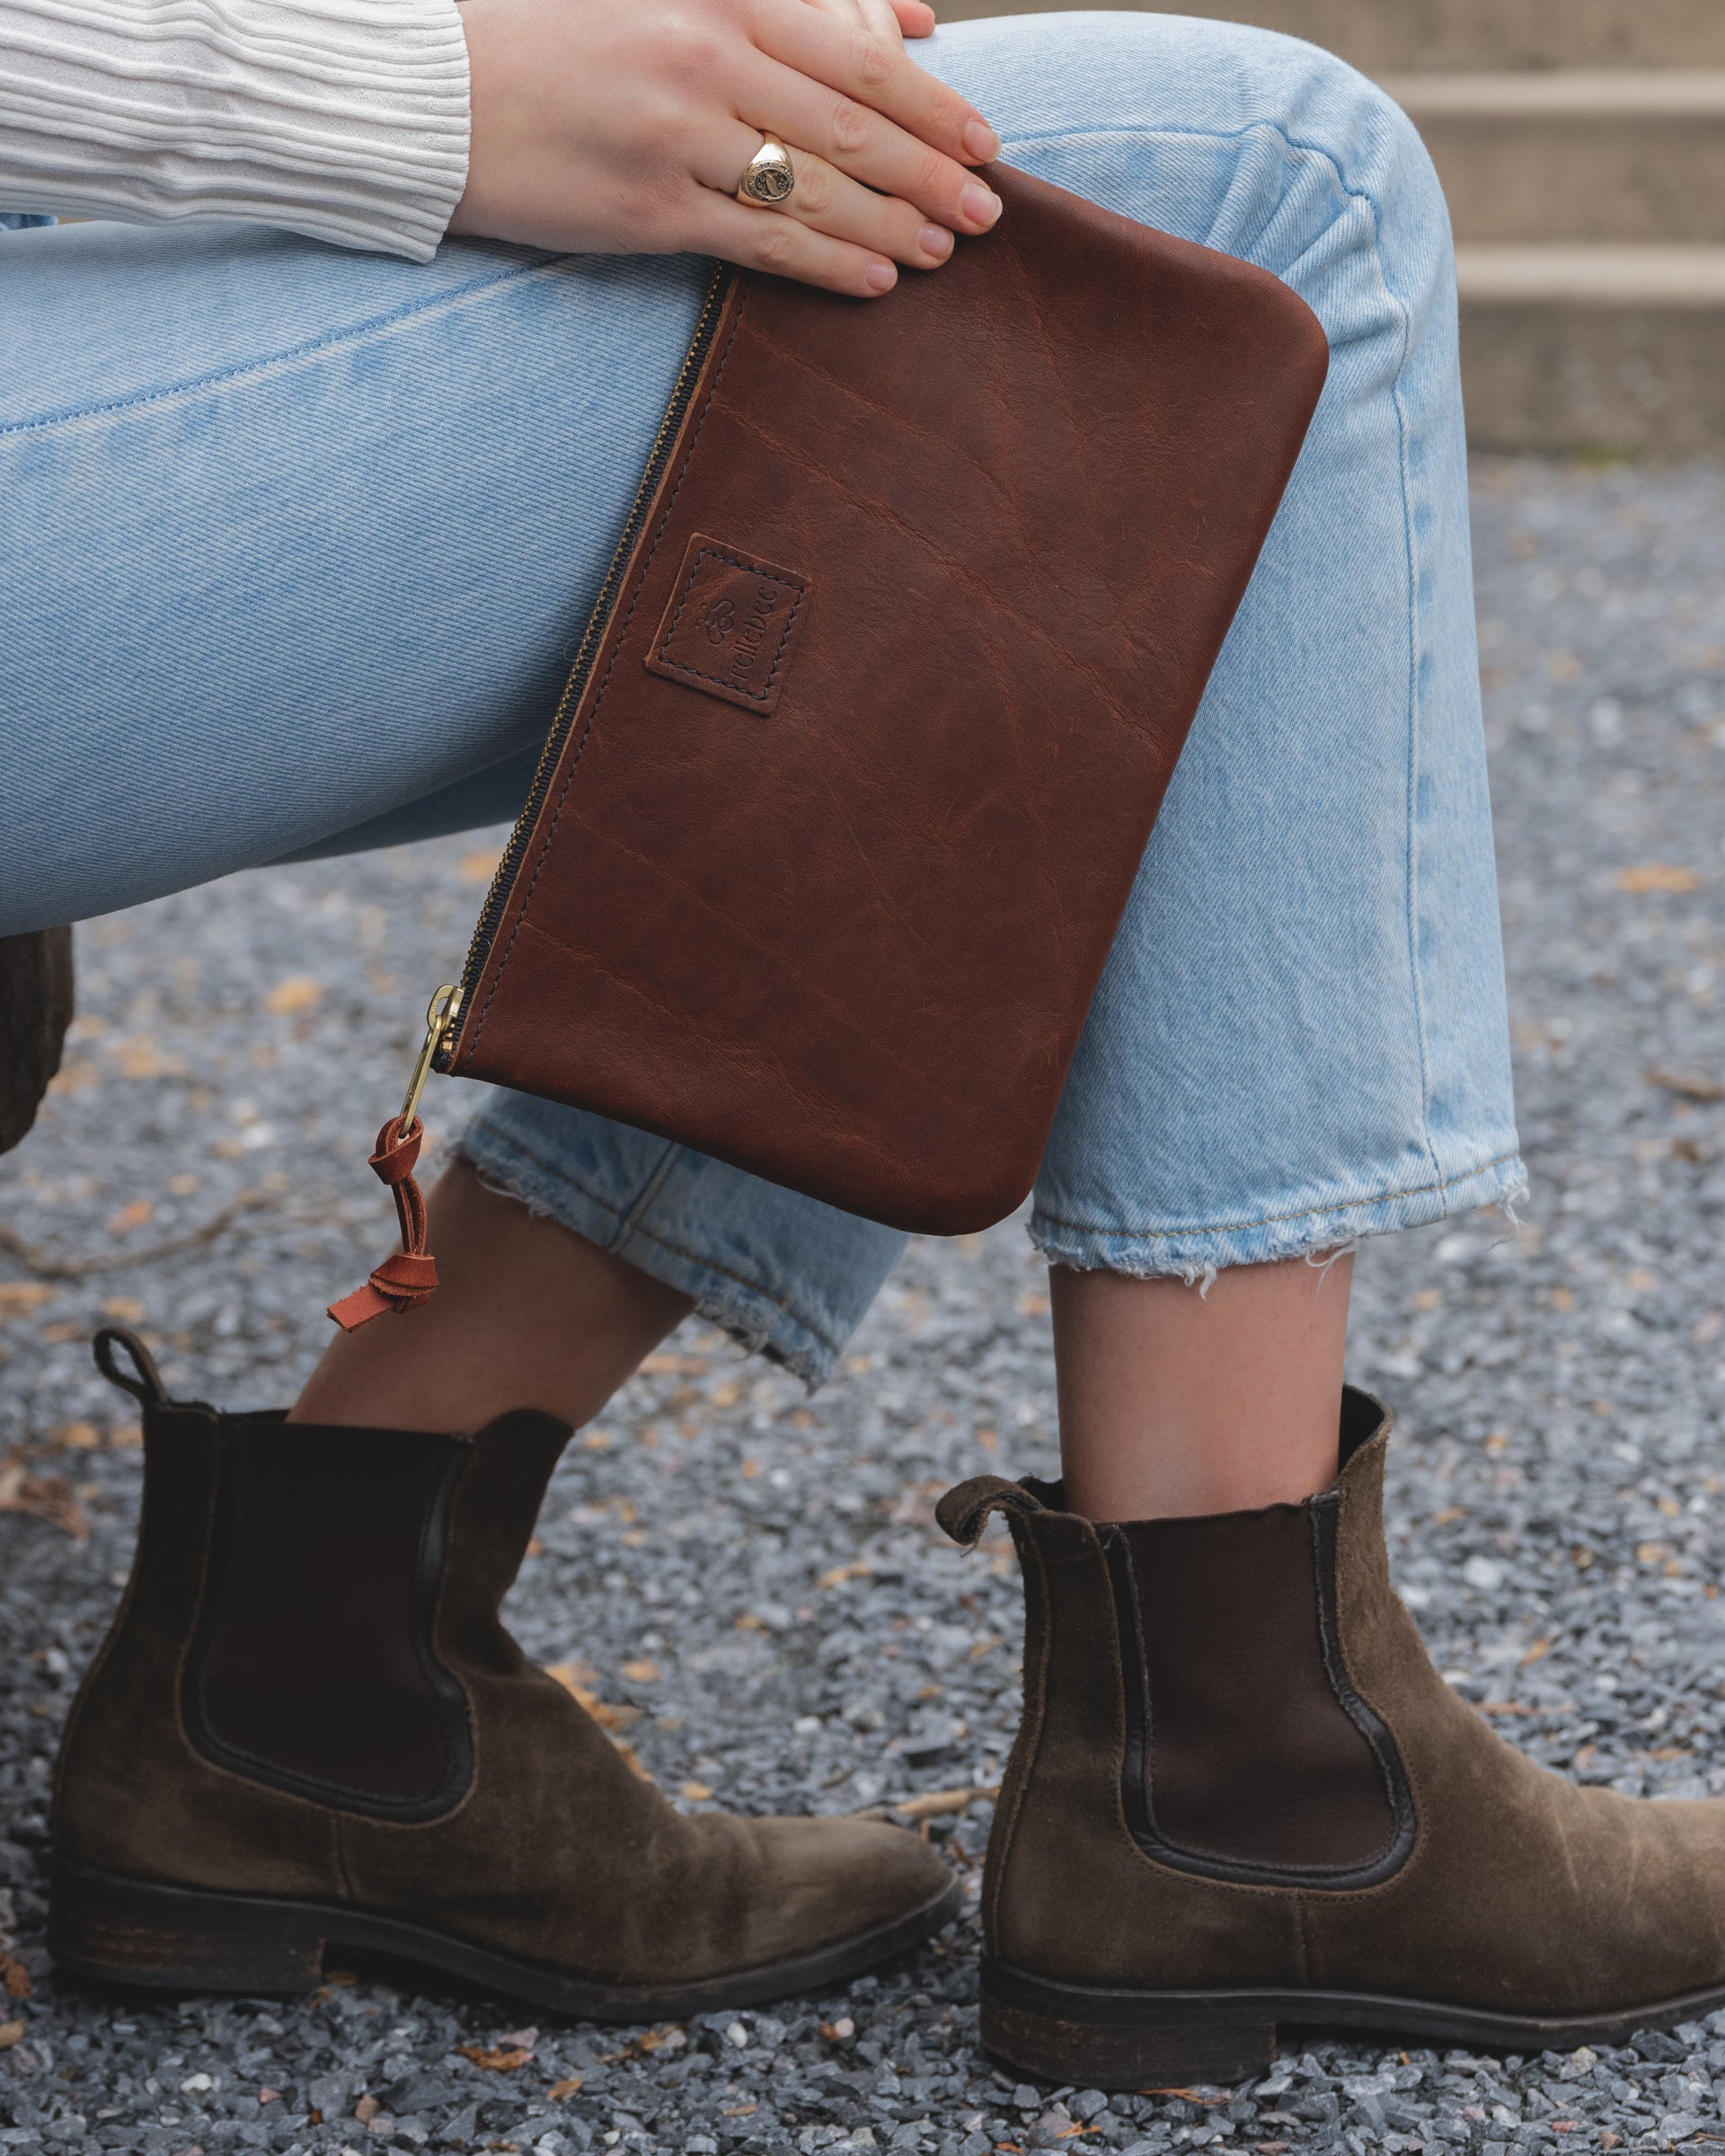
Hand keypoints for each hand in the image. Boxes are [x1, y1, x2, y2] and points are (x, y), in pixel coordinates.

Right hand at [448, 0, 1001, 296]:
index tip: (985, 140)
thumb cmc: (554, 29)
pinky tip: (879, 279)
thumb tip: (906, 13)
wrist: (430, 88)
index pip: (854, 54)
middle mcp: (703, 60)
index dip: (932, 106)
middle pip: (852, 129)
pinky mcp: (647, 214)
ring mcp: (676, 141)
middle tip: (990, 211)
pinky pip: (762, 246)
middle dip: (933, 175)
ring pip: (816, 192)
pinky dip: (829, 266)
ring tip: (947, 251)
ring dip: (895, 227)